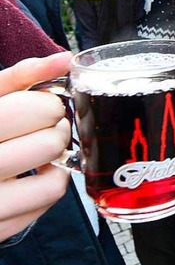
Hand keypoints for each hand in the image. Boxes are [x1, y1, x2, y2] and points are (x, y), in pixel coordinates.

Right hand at [0, 52, 71, 241]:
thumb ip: (19, 77)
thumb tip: (64, 59)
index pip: (36, 110)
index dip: (48, 104)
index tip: (39, 105)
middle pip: (50, 143)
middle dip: (55, 129)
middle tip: (42, 126)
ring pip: (55, 182)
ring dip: (57, 161)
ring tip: (38, 149)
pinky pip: (44, 205)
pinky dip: (48, 185)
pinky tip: (29, 174)